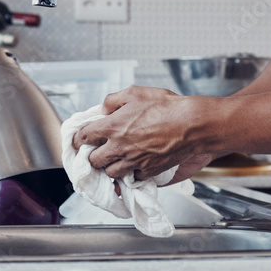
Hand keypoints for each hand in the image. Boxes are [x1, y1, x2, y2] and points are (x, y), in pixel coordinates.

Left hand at [71, 86, 221, 181]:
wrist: (192, 124)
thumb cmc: (166, 107)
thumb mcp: (135, 93)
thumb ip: (113, 100)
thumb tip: (104, 109)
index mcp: (112, 127)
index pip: (84, 137)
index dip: (78, 139)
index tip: (78, 141)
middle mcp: (119, 147)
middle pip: (94, 161)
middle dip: (93, 156)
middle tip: (97, 151)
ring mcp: (133, 161)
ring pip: (111, 173)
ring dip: (110, 167)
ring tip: (115, 160)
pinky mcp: (148, 171)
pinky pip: (133, 178)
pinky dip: (131, 173)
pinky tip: (135, 164)